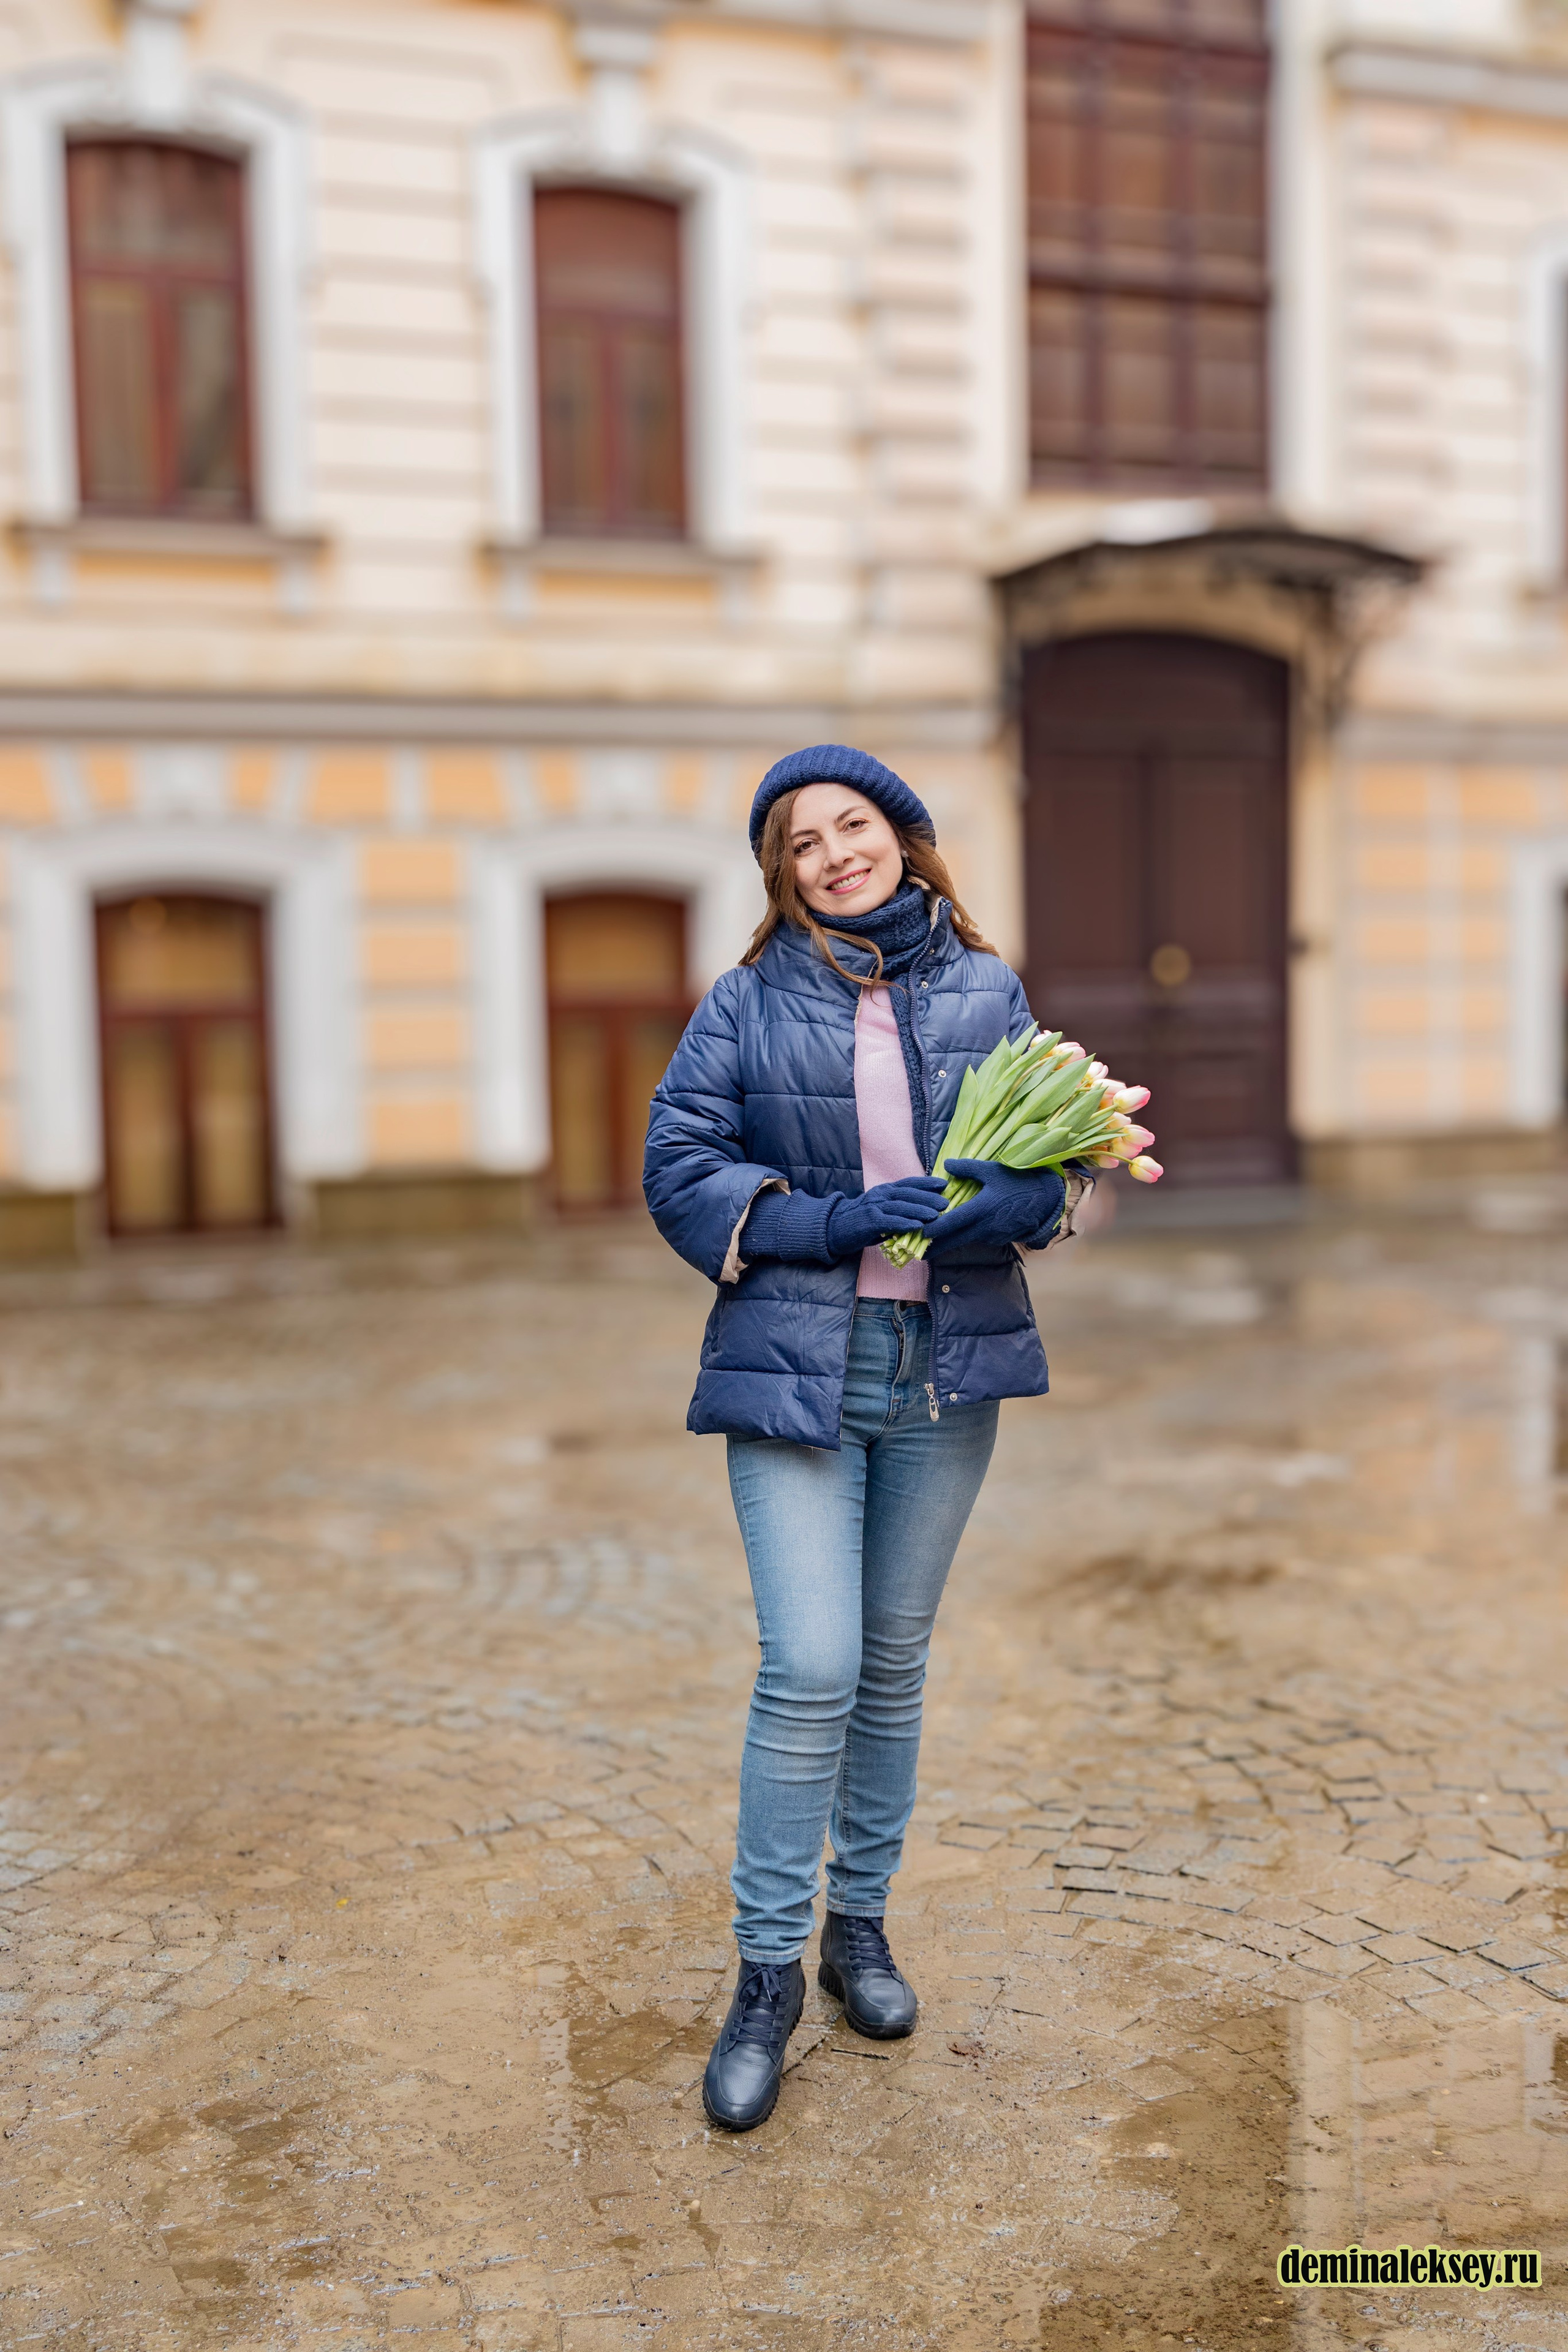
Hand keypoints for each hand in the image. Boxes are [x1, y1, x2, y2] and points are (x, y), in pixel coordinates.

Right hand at [824, 1176, 950, 1259]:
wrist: (833, 1228)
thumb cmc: (860, 1222)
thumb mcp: (880, 1211)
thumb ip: (897, 1211)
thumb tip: (921, 1216)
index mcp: (885, 1191)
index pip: (909, 1183)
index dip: (927, 1183)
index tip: (943, 1184)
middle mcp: (881, 1195)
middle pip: (908, 1193)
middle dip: (929, 1197)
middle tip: (945, 1202)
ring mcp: (874, 1206)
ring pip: (901, 1206)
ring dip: (920, 1209)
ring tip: (937, 1214)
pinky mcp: (869, 1221)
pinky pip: (890, 1221)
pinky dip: (905, 1223)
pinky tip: (918, 1226)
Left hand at [923, 1160, 1065, 1257]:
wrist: (1045, 1199)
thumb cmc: (1017, 1181)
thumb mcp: (991, 1170)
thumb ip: (967, 1168)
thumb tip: (945, 1165)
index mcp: (980, 1210)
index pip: (951, 1223)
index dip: (934, 1230)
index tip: (919, 1234)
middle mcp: (985, 1227)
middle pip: (955, 1240)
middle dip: (937, 1247)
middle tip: (921, 1254)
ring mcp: (994, 1235)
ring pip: (968, 1239)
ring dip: (955, 1239)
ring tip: (939, 1239)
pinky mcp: (1001, 1239)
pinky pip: (982, 1238)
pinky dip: (972, 1235)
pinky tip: (967, 1229)